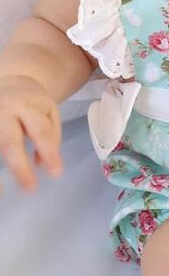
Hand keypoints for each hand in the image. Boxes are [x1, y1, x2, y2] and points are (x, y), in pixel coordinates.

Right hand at [0, 75, 62, 195]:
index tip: (56, 173)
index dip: (49, 152)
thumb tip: (43, 165)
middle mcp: (3, 111)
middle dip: (19, 167)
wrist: (9, 80)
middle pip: (10, 142)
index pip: (41, 131)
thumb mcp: (49, 110)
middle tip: (30, 189)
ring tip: (1, 195)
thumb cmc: (32, 101)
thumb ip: (51, 136)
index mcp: (27, 105)